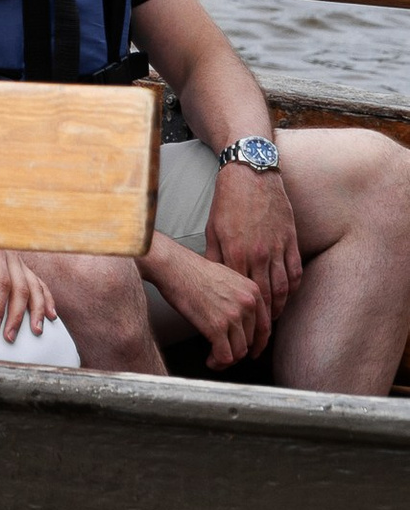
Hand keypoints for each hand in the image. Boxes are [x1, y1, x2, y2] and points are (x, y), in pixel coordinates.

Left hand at [0, 245, 57, 342]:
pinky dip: (46, 298)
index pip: (1, 282)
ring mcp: (18, 260)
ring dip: (38, 309)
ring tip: (37, 330)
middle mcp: (9, 255)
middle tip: (10, 336)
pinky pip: (38, 282)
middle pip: (21, 287)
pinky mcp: (20, 266)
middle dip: (18, 315)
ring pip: (34, 286)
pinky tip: (51, 314)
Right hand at [147, 233, 273, 369]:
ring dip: (227, 359)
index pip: (264, 326)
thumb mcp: (227, 277)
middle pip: (250, 341)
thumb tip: (243, 322)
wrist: (173, 266)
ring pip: (239, 352)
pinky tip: (210, 360)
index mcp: (252, 290)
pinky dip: (218, 363)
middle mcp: (247, 303)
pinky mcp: (216, 327)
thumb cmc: (192, 270)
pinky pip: (225, 356)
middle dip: (237, 349)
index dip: (258, 343)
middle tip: (225, 352)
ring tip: (216, 358)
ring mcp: (233, 315)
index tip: (252, 350)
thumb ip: (241, 297)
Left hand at [205, 158, 301, 319]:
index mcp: (236, 253)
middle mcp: (258, 254)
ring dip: (279, 308)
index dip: (244, 316)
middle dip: (263, 323)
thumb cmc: (228, 200)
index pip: (242, 295)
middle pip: (265, 299)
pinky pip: (295, 272)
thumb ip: (215, 257)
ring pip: (283, 289)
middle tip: (260, 337)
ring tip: (273, 320)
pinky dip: (293, 288)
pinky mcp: (291, 239)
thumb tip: (214, 281)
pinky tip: (288, 296)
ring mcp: (277, 248)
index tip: (242, 330)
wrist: (250, 172)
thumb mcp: (213, 229)